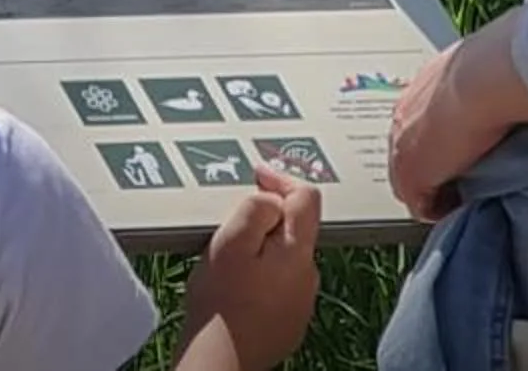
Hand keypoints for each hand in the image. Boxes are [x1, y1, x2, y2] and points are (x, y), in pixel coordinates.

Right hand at [178, 166, 321, 369]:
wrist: (219, 360)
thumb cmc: (220, 303)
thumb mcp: (230, 241)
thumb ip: (256, 210)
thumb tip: (274, 198)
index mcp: (297, 251)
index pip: (307, 196)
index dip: (281, 178)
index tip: (257, 175)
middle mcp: (308, 277)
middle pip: (296, 228)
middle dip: (269, 218)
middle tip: (233, 223)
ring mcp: (301, 302)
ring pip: (286, 259)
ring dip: (264, 251)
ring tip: (230, 261)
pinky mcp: (289, 322)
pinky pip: (280, 286)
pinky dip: (262, 279)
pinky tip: (237, 288)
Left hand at [387, 15, 527, 221]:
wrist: (484, 79)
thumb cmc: (494, 70)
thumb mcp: (481, 76)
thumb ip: (480, 91)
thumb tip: (502, 96)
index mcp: (421, 92)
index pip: (421, 128)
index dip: (442, 147)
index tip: (465, 157)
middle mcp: (404, 117)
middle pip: (411, 156)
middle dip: (436, 171)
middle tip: (465, 184)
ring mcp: (402, 147)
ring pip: (413, 184)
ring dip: (438, 193)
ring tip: (468, 199)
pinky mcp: (411, 176)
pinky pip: (420, 206)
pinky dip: (441, 211)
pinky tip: (464, 209)